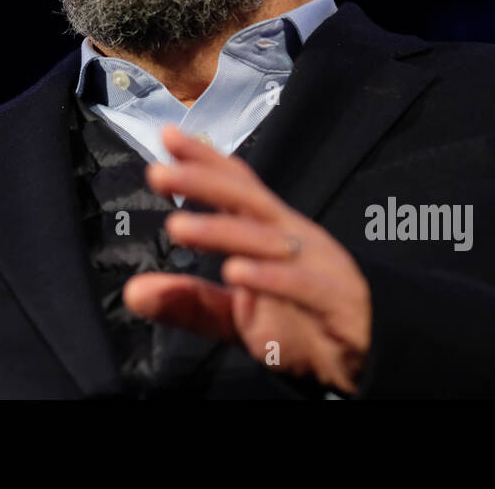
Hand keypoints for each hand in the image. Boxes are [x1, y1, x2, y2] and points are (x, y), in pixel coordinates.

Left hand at [123, 126, 371, 393]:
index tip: (167, 135)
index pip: (236, 185)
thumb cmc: (297, 321)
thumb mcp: (233, 315)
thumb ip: (188, 301)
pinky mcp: (336, 299)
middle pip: (246, 198)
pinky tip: (236, 272)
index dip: (205, 158)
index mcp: (269, 230)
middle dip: (203, 180)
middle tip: (158, 172)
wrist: (362, 358)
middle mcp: (292, 236)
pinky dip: (269, 276)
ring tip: (178, 226)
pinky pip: (301, 283)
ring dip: (222, 230)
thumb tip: (132, 292)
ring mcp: (317, 263)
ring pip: (266, 237)